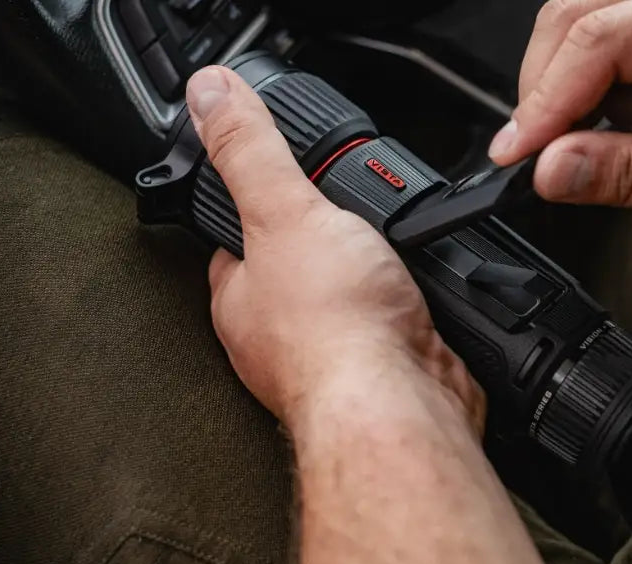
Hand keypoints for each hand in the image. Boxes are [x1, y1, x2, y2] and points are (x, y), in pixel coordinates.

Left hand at [185, 66, 483, 434]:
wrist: (400, 400)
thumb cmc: (333, 327)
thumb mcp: (285, 211)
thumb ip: (251, 151)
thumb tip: (209, 95)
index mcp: (241, 298)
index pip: (233, 243)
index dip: (254, 208)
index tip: (275, 184)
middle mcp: (281, 335)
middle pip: (297, 271)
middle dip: (326, 244)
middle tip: (353, 213)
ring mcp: (337, 357)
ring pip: (349, 302)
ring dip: (373, 277)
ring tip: (392, 251)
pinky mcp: (388, 371)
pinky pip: (394, 328)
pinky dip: (409, 309)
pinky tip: (422, 297)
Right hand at [490, 0, 631, 246]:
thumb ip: (631, 176)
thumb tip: (552, 168)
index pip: (606, 37)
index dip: (550, 97)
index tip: (519, 152)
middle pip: (575, 15)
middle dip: (542, 88)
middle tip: (529, 157)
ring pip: (570, 25)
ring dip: (550, 87)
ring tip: (556, 147)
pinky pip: (585, 46)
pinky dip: (566, 89)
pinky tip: (575, 130)